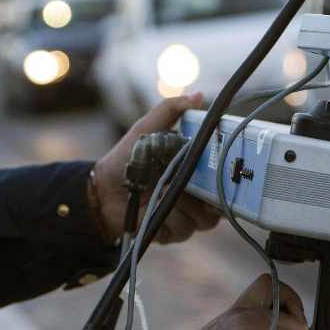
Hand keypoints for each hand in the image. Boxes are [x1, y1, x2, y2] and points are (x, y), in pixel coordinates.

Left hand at [92, 93, 219, 244]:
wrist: (102, 190)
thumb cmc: (127, 158)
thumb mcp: (148, 129)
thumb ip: (171, 111)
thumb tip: (198, 96)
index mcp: (199, 171)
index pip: (227, 176)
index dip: (228, 173)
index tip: (220, 166)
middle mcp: (199, 197)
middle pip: (220, 202)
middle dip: (203, 191)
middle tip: (187, 179)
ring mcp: (189, 217)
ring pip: (203, 218)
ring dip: (181, 203)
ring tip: (160, 190)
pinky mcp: (175, 234)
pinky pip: (183, 228)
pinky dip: (167, 217)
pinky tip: (152, 207)